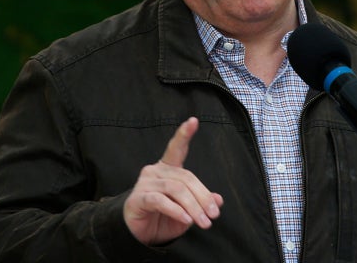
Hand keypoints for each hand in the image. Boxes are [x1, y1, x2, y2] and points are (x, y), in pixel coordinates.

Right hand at [123, 117, 223, 245]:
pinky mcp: (138, 198)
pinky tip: (186, 219)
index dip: (184, 134)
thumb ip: (200, 202)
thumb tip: (218, 200)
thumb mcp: (187, 211)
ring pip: (175, 189)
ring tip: (203, 222)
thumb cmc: (162, 218)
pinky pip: (161, 201)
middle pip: (185, 178)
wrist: (138, 235)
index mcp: (168, 168)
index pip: (177, 148)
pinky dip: (176, 210)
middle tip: (213, 215)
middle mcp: (156, 171)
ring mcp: (145, 183)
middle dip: (202, 197)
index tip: (193, 120)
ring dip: (193, 207)